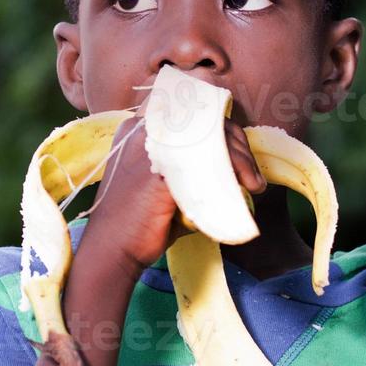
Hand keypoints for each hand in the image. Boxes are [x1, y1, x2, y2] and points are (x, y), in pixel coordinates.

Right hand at [80, 110, 265, 272]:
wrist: (111, 249)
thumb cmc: (139, 223)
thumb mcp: (165, 185)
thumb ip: (190, 170)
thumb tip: (233, 171)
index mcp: (140, 129)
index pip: (194, 117)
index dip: (226, 134)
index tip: (242, 160)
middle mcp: (144, 130)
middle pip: (207, 123)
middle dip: (239, 148)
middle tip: (252, 177)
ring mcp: (151, 147)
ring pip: (211, 139)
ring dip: (240, 160)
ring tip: (253, 185)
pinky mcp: (160, 169)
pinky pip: (207, 161)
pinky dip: (230, 173)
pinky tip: (241, 189)